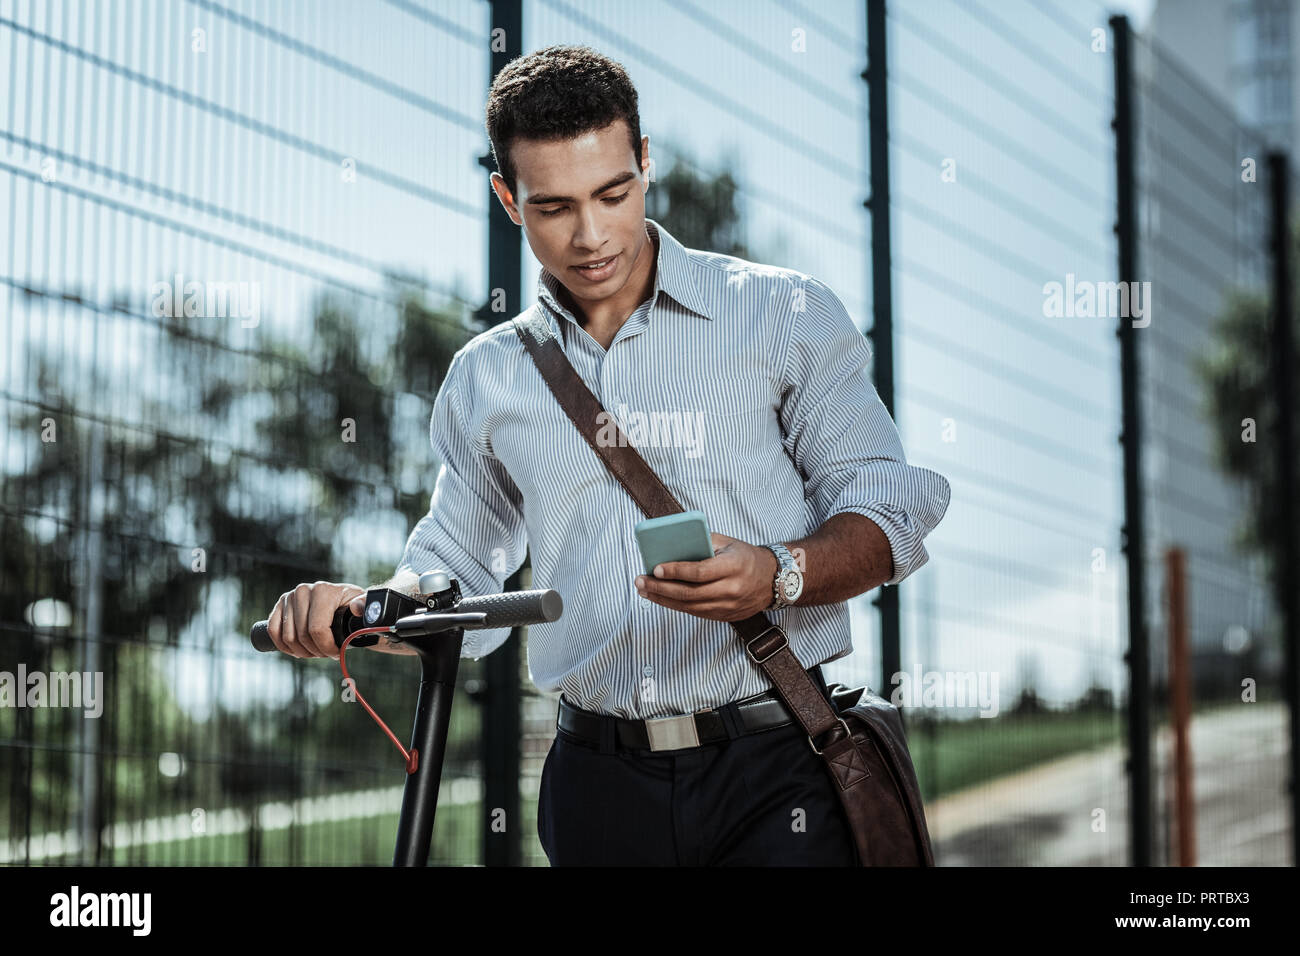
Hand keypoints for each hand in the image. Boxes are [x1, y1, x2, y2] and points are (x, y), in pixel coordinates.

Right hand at [266, 581, 366, 659]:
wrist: (343, 601)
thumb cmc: (354, 606)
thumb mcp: (365, 606)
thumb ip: (366, 606)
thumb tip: (356, 608)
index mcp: (323, 590)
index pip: (317, 629)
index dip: (326, 647)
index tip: (337, 653)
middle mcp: (303, 590)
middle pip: (302, 636)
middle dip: (316, 651)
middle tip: (327, 654)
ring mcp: (289, 597)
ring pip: (288, 637)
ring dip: (302, 652)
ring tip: (316, 651)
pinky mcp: (279, 606)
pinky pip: (273, 631)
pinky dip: (283, 646)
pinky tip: (297, 651)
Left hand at [633, 533, 778, 621]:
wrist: (773, 580)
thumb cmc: (746, 556)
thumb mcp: (728, 542)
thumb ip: (703, 541)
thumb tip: (671, 543)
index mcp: (734, 566)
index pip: (700, 572)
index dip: (676, 571)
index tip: (656, 567)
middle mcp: (732, 589)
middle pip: (690, 593)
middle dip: (661, 587)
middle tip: (640, 580)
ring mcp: (729, 606)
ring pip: (690, 606)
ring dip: (663, 599)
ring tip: (644, 590)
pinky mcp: (725, 616)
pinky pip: (695, 613)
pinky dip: (675, 606)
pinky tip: (661, 598)